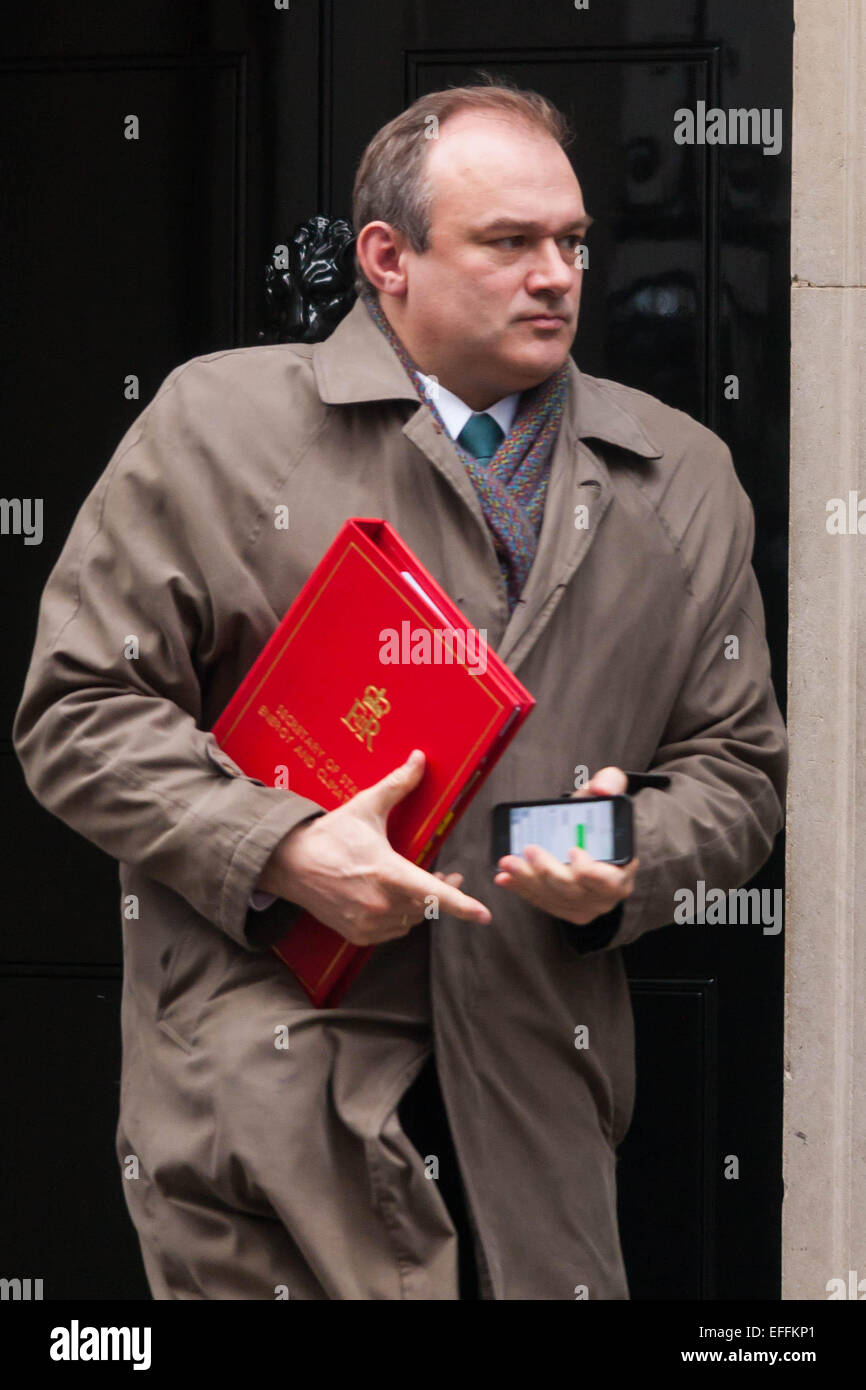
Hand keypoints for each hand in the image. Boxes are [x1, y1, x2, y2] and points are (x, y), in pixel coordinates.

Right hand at [257, 749, 490, 945]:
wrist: (289, 864)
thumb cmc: (329, 835)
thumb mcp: (365, 807)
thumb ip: (397, 785)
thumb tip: (419, 758)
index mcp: (386, 872)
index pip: (432, 893)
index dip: (461, 905)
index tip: (484, 915)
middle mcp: (379, 903)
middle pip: (427, 906)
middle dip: (442, 892)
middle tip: (450, 877)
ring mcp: (367, 923)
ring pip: (411, 920)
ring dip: (420, 906)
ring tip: (422, 887)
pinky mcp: (356, 934)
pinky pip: (391, 932)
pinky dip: (399, 918)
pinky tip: (395, 901)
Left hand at [493, 766, 638, 925]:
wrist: (589, 836)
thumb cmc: (598, 815)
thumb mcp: (609, 791)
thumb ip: (611, 782)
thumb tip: (603, 788)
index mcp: (623, 869)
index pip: (610, 881)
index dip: (592, 871)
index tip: (573, 850)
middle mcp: (605, 894)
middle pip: (574, 890)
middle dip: (549, 871)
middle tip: (530, 849)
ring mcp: (583, 905)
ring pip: (553, 897)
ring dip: (528, 880)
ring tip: (508, 862)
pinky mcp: (563, 908)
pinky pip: (540, 901)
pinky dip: (521, 889)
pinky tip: (504, 877)